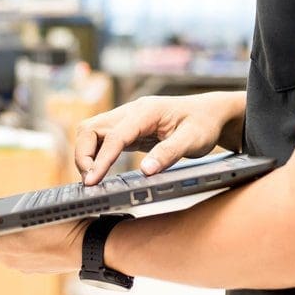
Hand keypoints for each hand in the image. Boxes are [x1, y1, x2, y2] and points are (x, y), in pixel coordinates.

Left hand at [0, 219, 90, 273]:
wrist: (90, 246)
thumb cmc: (62, 227)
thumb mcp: (30, 217)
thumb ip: (0, 227)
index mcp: (7, 249)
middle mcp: (12, 261)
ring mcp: (25, 266)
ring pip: (6, 250)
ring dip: (5, 238)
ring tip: (12, 223)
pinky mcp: (37, 268)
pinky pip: (21, 255)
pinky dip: (21, 245)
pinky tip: (32, 234)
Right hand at [74, 92, 245, 184]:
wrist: (211, 113)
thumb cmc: (204, 124)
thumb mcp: (194, 140)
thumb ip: (169, 153)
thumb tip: (145, 171)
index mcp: (146, 111)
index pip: (114, 135)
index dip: (101, 159)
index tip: (92, 181)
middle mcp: (131, 112)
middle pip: (91, 128)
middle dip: (83, 155)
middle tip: (90, 183)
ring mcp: (127, 120)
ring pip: (92, 132)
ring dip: (86, 154)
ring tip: (94, 179)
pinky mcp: (129, 130)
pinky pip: (103, 140)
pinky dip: (96, 155)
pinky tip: (100, 172)